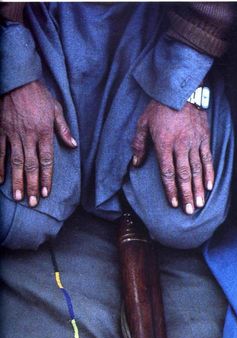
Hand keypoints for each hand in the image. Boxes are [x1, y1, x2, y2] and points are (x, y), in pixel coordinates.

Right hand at [0, 80, 76, 205]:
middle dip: (31, 185)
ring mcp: (13, 133)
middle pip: (31, 165)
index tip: (45, 193)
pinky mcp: (0, 129)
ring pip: (15, 162)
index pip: (46, 160)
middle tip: (32, 203)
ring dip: (17, 180)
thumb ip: (63, 129)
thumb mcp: (55, 109)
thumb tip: (73, 145)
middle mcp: (28, 136)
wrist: (16, 79)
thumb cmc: (38, 94)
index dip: (46, 178)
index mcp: (44, 133)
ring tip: (17, 197)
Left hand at [131, 100, 213, 214]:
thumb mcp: (143, 123)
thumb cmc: (159, 107)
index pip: (167, 172)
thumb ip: (139, 144)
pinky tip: (210, 186)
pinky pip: (208, 159)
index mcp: (164, 144)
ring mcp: (194, 142)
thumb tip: (136, 164)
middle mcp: (180, 145)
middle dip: (187, 195)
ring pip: (197, 170)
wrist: (181, 89)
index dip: (171, 190)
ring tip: (200, 204)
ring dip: (199, 189)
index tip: (174, 204)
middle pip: (184, 175)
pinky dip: (209, 173)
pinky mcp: (204, 138)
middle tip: (189, 211)